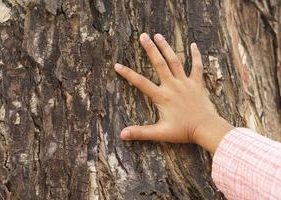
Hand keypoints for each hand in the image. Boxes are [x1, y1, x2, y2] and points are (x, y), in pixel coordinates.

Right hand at [115, 33, 232, 151]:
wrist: (206, 128)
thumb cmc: (183, 131)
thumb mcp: (160, 133)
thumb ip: (140, 133)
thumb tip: (122, 135)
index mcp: (162, 96)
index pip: (141, 82)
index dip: (128, 74)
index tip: (117, 65)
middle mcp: (172, 86)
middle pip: (159, 64)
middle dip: (150, 49)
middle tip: (143, 36)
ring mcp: (185, 83)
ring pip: (175, 61)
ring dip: (166, 48)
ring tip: (159, 35)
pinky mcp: (197, 83)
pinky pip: (197, 66)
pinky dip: (196, 55)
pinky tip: (193, 45)